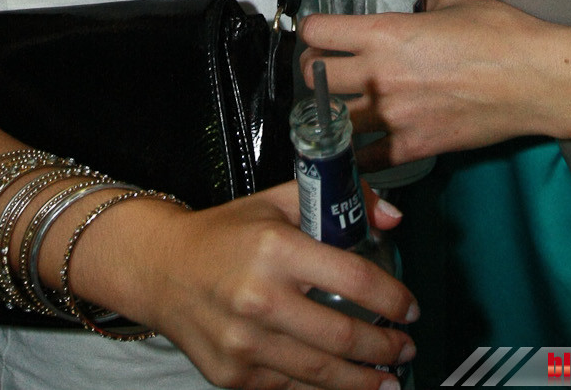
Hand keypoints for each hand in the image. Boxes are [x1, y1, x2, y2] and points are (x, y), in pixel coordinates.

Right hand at [92, 182, 417, 389]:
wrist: (161, 268)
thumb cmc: (224, 233)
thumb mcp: (277, 201)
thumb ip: (335, 200)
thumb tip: (390, 215)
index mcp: (276, 248)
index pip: (354, 279)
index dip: (392, 298)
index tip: (409, 307)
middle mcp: (260, 298)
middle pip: (342, 335)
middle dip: (385, 346)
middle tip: (405, 347)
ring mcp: (245, 343)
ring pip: (321, 373)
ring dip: (364, 380)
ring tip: (388, 378)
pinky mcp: (233, 374)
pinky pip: (290, 388)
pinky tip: (346, 385)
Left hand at [301, 0, 555, 168]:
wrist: (534, 81)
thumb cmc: (500, 34)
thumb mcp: (455, 1)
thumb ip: (423, 6)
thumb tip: (414, 11)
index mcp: (384, 33)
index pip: (319, 31)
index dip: (312, 29)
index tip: (318, 32)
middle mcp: (378, 75)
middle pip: (314, 77)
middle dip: (314, 71)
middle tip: (324, 69)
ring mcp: (393, 116)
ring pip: (331, 121)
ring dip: (330, 113)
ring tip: (339, 107)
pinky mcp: (411, 148)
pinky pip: (364, 158)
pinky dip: (357, 152)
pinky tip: (361, 143)